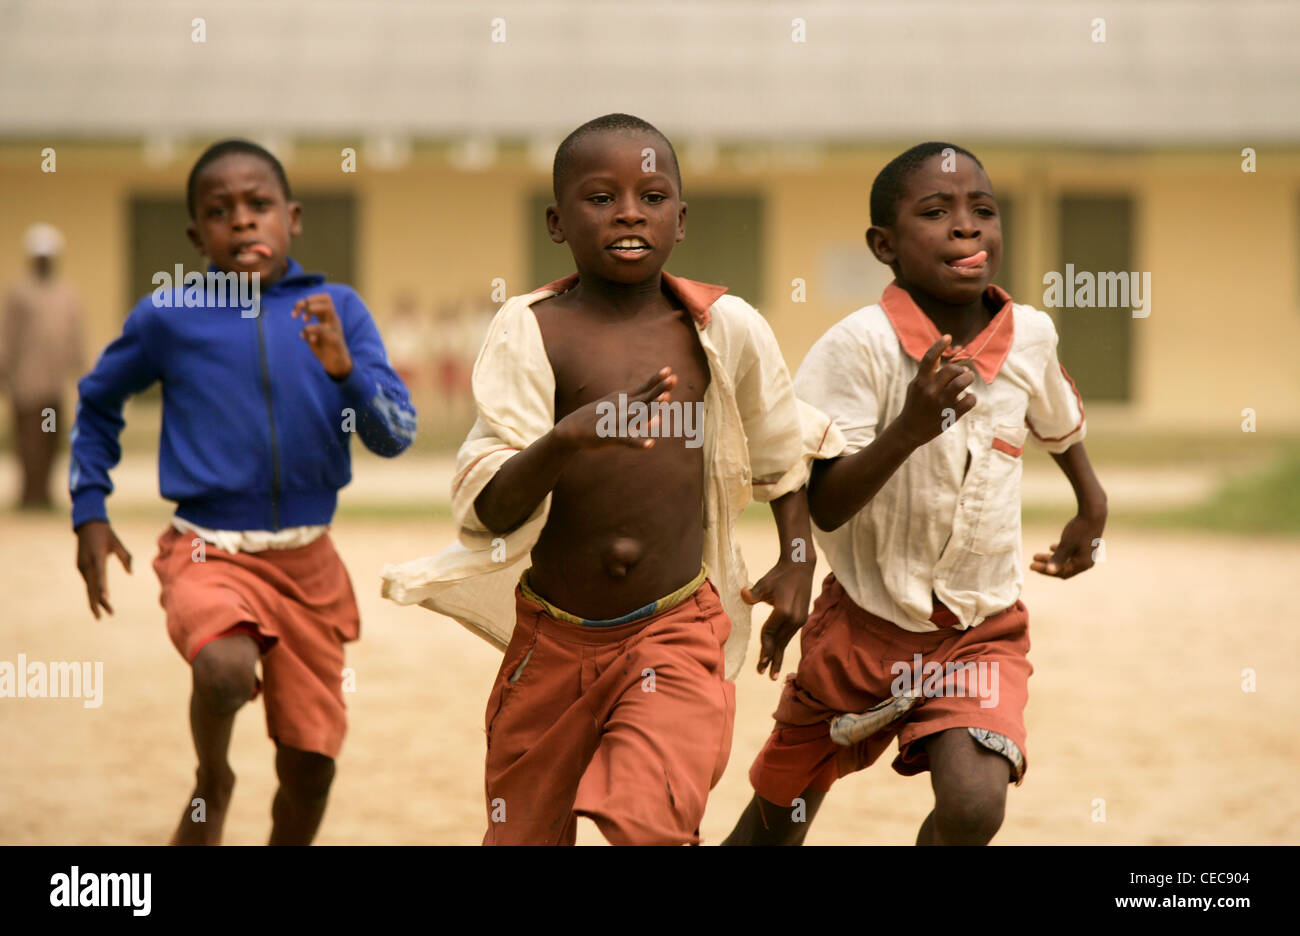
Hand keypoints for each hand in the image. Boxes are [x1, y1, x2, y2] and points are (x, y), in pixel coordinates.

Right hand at [75, 520, 131, 618]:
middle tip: (106, 616)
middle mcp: (87, 564)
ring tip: (106, 612)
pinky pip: (88, 582)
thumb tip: (131, 573)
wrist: (88, 525)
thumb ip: (126, 558)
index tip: (106, 599)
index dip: (103, 587)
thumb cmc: (107, 535)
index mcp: (97, 557)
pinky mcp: (80, 567)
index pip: (101, 575)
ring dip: (96, 599)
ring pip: (89, 587)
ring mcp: (82, 566)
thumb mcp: (118, 544)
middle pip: (92, 587)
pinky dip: (93, 592)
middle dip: (99, 602)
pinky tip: (98, 601)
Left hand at [293, 293, 352, 378]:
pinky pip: (323, 329)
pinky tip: (308, 338)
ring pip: (327, 308)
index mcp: (328, 318)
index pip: (322, 298)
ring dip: (311, 310)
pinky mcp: (335, 340)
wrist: (339, 366)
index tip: (296, 313)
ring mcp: (335, 329)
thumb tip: (303, 331)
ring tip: (304, 321)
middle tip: (298, 316)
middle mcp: (333, 320)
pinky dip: (310, 330)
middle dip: (307, 302)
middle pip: (325, 298)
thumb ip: (308, 330)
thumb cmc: (326, 350)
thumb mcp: (314, 338)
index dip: (307, 300)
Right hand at [553, 367, 676, 450]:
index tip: (669, 371)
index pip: (644, 388)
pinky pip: (627, 439)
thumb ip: (640, 417)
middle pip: (645, 397)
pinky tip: (650, 444)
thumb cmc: (597, 421)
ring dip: (652, 407)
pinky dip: (638, 442)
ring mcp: (617, 421)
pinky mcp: (611, 435)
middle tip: (674, 378)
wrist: (571, 428)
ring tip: (666, 400)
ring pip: (638, 414)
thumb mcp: (618, 415)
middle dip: (660, 388)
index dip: (656, 380)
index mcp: (624, 401)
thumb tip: (658, 419)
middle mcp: (622, 408)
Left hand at [746, 559, 814, 679]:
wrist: (800, 567)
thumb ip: (753, 594)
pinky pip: (789, 635)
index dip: (763, 647)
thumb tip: (743, 595)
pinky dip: (783, 645)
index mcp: (784, 611)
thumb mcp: (764, 583)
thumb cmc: (779, 575)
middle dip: (770, 658)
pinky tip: (778, 654)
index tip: (760, 661)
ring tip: (772, 673)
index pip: (769, 633)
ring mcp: (800, 619)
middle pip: (778, 642)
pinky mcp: (801, 618)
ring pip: (785, 641)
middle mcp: (794, 618)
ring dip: (777, 656)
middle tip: (763, 674)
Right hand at [895, 335, 976, 447]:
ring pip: (962, 383)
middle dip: (960, 369)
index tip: (948, 337)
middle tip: (963, 372)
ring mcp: (941, 403)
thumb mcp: (916, 385)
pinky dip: (971, 398)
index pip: (929, 359)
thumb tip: (939, 353)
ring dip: (968, 378)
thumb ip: (928, 371)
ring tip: (968, 378)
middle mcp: (930, 391)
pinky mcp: (951, 415)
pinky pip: (969, 401)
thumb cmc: (915, 404)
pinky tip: (968, 398)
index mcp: (920, 382)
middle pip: (951, 370)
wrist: (910, 430)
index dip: (939, 346)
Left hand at [1031, 510, 1106, 578]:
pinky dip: (1060, 552)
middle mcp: (1086, 562)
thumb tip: (1049, 571)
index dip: (1045, 570)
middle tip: (1032, 562)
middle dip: (1047, 565)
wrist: (1093, 514)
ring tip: (1037, 555)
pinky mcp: (1084, 546)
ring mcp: (1086, 554)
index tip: (1032, 565)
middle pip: (1063, 568)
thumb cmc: (1080, 530)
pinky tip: (1051, 547)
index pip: (1061, 573)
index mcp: (1083, 564)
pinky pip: (1070, 553)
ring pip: (1065, 560)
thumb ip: (1058, 559)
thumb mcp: (1066, 545)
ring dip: (1051, 558)